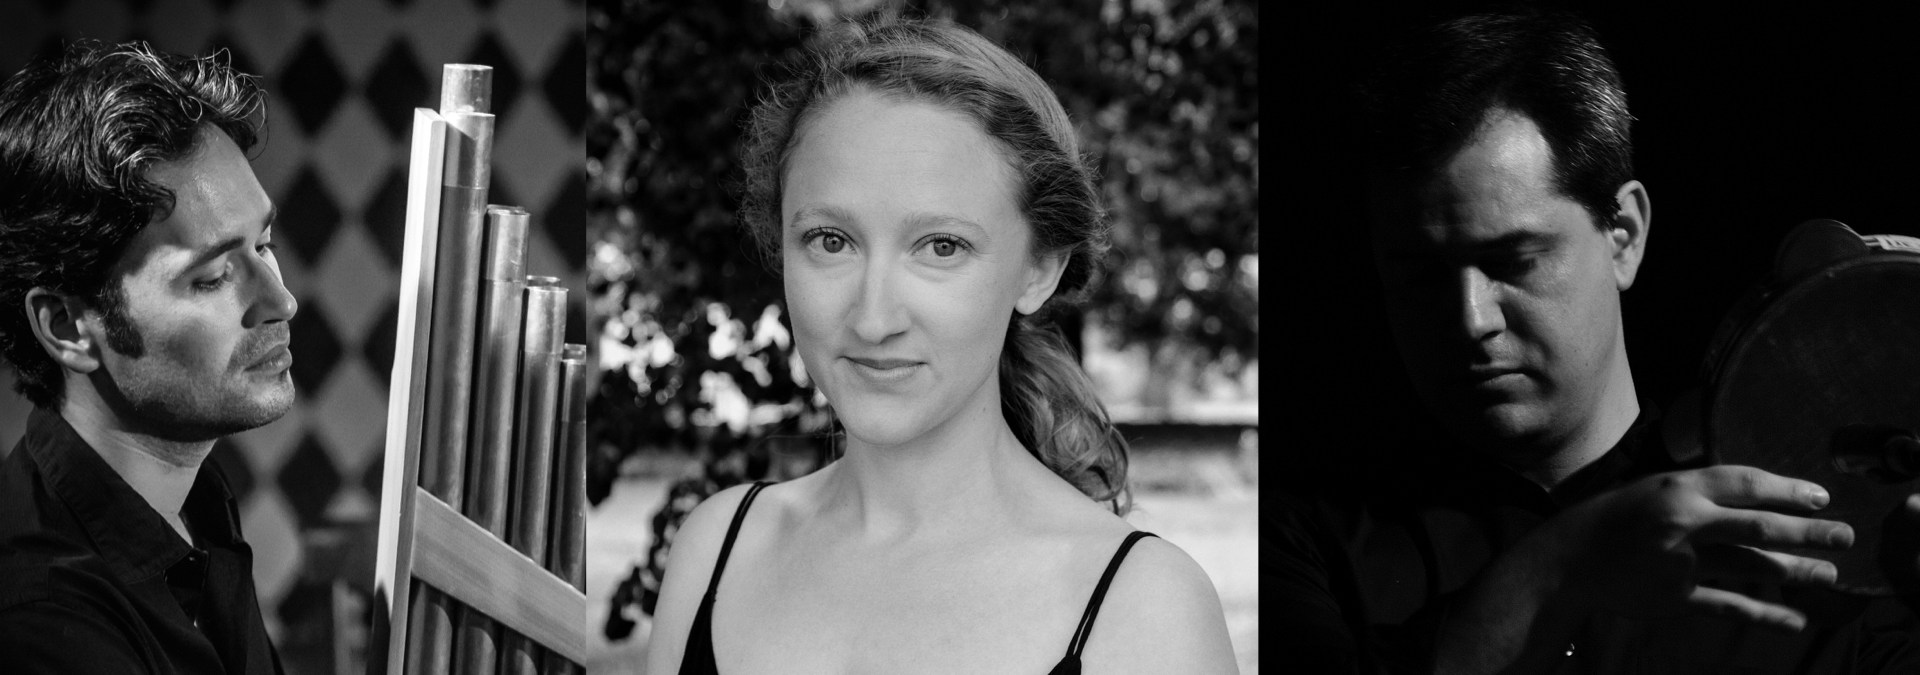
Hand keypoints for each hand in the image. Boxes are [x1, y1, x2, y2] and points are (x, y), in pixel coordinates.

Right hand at [1534, 465, 1850, 629]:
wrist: (1566, 559)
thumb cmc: (1615, 518)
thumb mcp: (1654, 489)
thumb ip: (1700, 493)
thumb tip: (1761, 499)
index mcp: (1676, 489)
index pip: (1744, 484)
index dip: (1787, 490)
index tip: (1821, 498)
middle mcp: (1682, 523)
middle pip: (1757, 527)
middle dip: (1807, 533)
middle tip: (1845, 536)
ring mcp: (1679, 563)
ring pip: (1749, 567)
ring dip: (1794, 573)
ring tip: (1827, 577)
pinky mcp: (1675, 597)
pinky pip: (1728, 605)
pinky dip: (1764, 614)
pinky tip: (1792, 620)